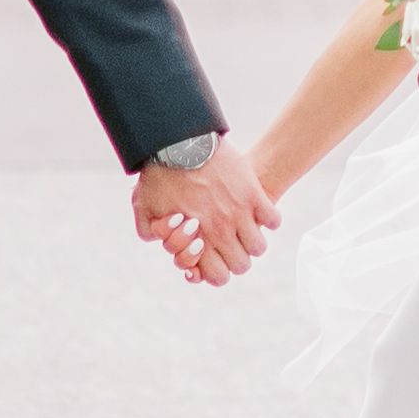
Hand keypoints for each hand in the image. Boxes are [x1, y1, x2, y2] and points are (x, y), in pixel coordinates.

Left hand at [132, 140, 279, 282]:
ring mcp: (239, 212)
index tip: (212, 257)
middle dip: (235, 258)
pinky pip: (273, 219)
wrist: (179, 141)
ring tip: (243, 229)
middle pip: (242, 265)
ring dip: (252, 241)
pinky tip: (256, 212)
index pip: (218, 276)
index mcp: (197, 238)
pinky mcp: (253, 193)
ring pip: (259, 247)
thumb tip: (166, 244)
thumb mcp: (145, 208)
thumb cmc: (160, 174)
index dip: (215, 271)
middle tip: (228, 244)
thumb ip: (152, 232)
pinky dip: (268, 219)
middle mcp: (221, 230)